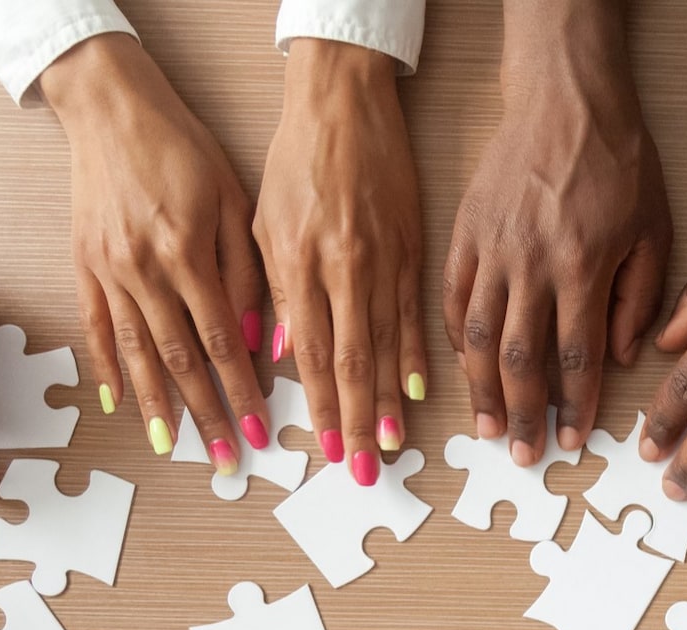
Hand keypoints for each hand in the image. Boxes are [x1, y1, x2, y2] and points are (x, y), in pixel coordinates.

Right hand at [39, 34, 264, 470]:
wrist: (110, 108)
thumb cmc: (184, 148)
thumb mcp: (235, 200)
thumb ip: (247, 271)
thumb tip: (259, 339)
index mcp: (189, 254)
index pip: (223, 341)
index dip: (244, 391)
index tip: (264, 429)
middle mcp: (144, 269)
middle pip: (181, 359)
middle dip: (208, 413)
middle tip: (228, 458)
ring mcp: (107, 271)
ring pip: (136, 354)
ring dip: (159, 406)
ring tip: (175, 448)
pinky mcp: (81, 265)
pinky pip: (96, 328)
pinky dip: (107, 369)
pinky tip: (121, 404)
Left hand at [256, 37, 425, 487]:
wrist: (345, 102)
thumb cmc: (298, 158)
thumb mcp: (265, 223)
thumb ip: (275, 292)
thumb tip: (283, 356)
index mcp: (299, 265)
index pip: (312, 355)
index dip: (320, 409)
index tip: (322, 452)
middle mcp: (343, 270)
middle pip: (352, 362)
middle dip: (354, 422)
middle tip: (358, 470)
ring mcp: (382, 261)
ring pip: (385, 344)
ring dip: (388, 400)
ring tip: (392, 444)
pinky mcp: (410, 248)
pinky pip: (413, 312)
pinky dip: (416, 352)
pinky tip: (421, 388)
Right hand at [442, 0, 670, 461]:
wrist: (566, 100)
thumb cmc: (620, 163)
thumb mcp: (653, 229)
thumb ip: (638, 299)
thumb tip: (621, 358)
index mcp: (582, 267)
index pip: (575, 356)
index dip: (573, 406)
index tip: (571, 440)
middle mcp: (531, 264)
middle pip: (520, 359)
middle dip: (522, 414)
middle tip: (523, 455)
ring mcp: (491, 249)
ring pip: (475, 336)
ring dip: (481, 391)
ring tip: (488, 429)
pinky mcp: (464, 232)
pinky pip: (452, 297)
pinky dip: (453, 339)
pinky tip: (461, 369)